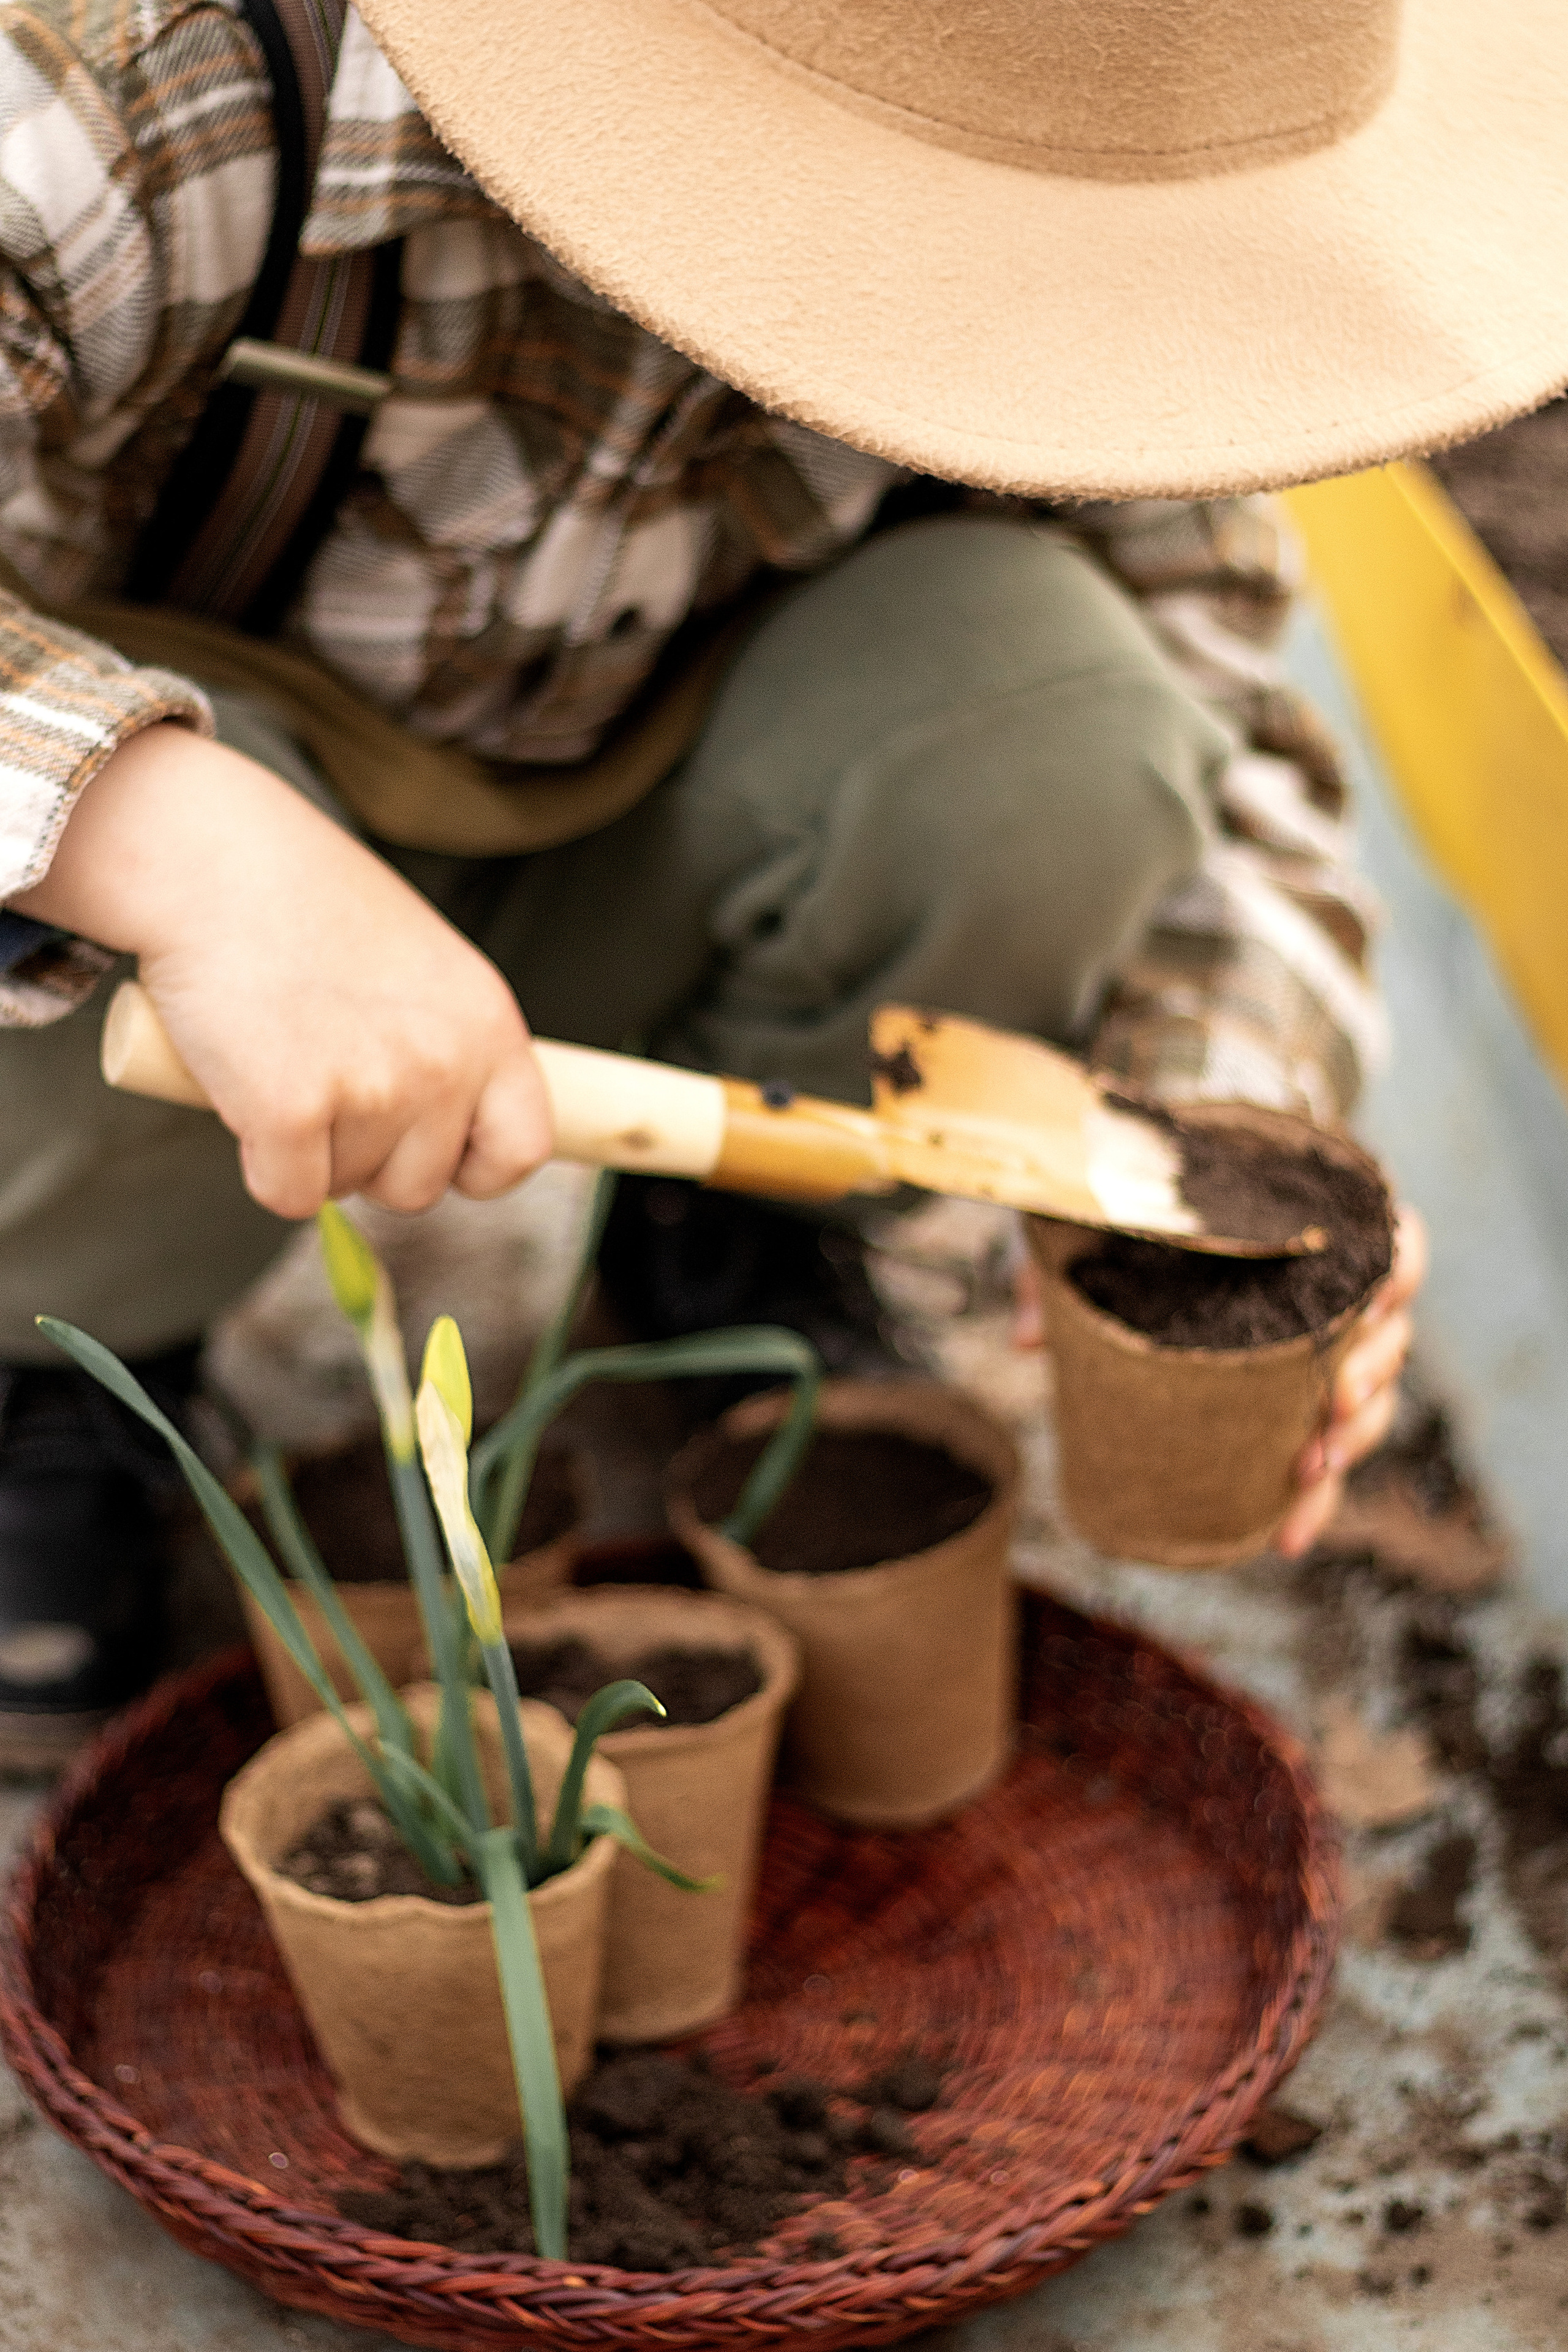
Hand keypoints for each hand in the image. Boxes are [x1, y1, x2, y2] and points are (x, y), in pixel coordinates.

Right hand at [12, 724, 552, 1218]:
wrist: (214, 857)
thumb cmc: (305, 903)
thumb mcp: (420, 966)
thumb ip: (443, 1043)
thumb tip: (436, 1131)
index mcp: (488, 1025)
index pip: (521, 1148)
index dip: (472, 1167)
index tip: (431, 1152)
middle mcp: (446, 1063)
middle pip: (418, 1186)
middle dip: (366, 1157)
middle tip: (322, 1080)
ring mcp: (375, 1089)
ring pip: (345, 1188)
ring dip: (309, 1150)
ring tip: (283, 1058)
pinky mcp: (294, 1111)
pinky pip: (286, 1194)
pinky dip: (258, 1160)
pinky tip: (245, 1085)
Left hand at [1012, 1202, 1428, 1558]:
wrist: (1144, 1212)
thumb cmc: (1137, 1212)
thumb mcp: (1093, 1223)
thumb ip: (1060, 1267)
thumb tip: (1028, 1342)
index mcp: (1314, 1229)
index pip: (1395, 1242)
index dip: (1399, 1274)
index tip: (1374, 1304)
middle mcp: (1336, 1294)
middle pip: (1389, 1336)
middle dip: (1370, 1378)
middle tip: (1330, 1408)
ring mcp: (1324, 1354)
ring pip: (1369, 1404)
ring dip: (1349, 1446)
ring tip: (1308, 1478)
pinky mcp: (1296, 1402)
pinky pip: (1326, 1454)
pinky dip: (1313, 1497)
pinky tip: (1285, 1536)